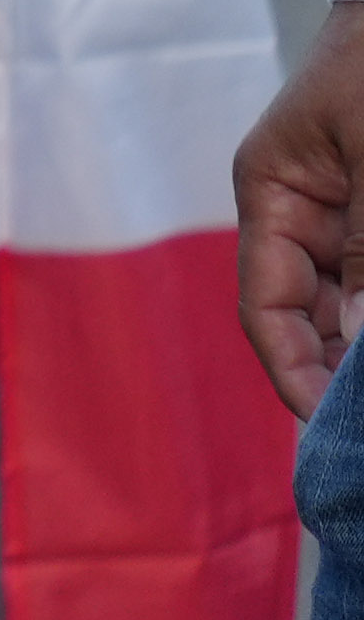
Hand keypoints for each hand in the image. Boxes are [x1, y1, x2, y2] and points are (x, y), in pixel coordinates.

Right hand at [248, 0, 363, 409]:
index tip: (329, 427)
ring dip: (362, 340)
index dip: (295, 370)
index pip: (266, 304)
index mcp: (272, 192)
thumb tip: (356, 340)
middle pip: (309, 314)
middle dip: (339, 368)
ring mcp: (346, 211)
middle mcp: (301, 210)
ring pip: (349, 301)